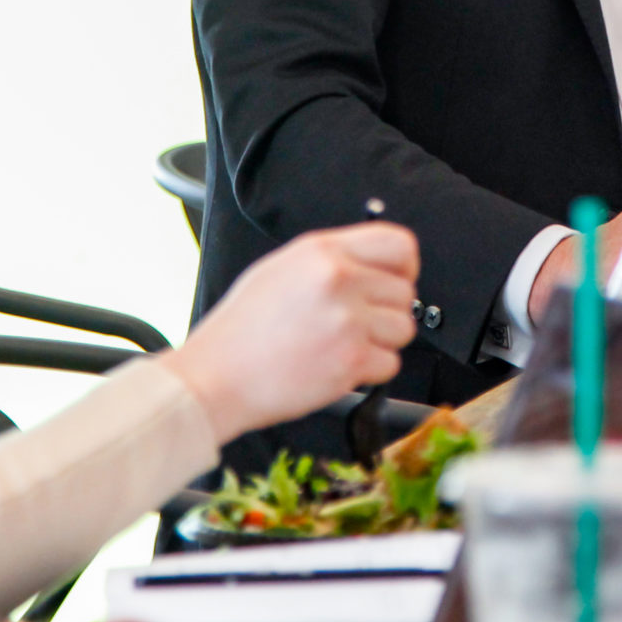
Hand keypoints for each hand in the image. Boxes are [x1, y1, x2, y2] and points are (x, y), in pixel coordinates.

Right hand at [159, 223, 418, 443]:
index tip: (395, 282)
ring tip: (341, 346)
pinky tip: (336, 367)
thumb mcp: (280, 269)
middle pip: (405, 291)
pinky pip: (391, 364)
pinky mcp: (351, 359)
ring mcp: (347, 319)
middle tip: (355, 326)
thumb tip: (372, 267)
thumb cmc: (240, 331)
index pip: (399, 244)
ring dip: (380, 343)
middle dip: (386, 313)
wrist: (216, 377)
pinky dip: (369, 372)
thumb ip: (331, 261)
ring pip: (403, 329)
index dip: (405, 267)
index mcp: (322, 251)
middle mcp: (339, 279)